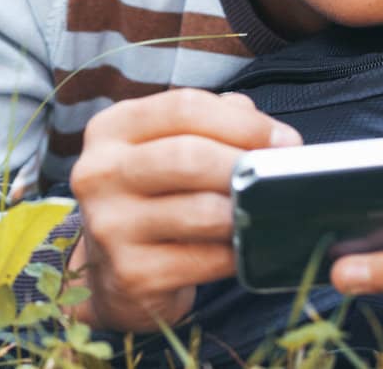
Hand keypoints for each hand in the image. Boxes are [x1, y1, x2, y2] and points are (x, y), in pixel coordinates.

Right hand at [66, 88, 301, 332]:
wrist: (112, 271)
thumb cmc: (153, 197)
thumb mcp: (167, 147)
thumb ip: (214, 125)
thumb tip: (274, 136)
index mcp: (110, 129)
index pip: (183, 108)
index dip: (243, 122)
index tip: (283, 140)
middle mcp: (99, 172)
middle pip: (190, 156)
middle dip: (246, 166)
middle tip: (279, 177)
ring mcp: (110, 225)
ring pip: (203, 211)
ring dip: (244, 212)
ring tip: (261, 211)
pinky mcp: (131, 273)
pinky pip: (207, 259)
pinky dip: (236, 253)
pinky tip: (241, 248)